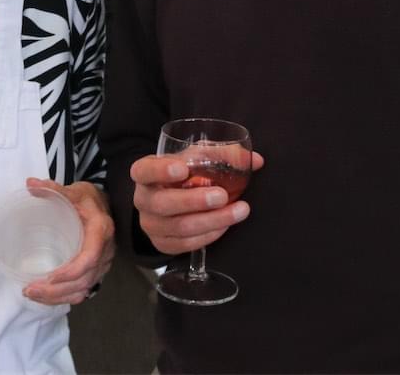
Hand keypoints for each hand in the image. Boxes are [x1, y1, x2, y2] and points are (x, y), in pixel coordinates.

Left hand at [22, 178, 114, 305]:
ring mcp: (102, 263)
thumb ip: (53, 189)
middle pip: (84, 280)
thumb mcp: (73, 190)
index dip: (70, 271)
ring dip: (58, 297)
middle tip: (30, 290)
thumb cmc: (87, 198)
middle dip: (57, 290)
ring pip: (83, 289)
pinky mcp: (96, 270)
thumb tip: (30, 184)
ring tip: (33, 294)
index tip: (49, 277)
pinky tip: (46, 296)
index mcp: (100, 230)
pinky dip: (65, 297)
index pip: (89, 258)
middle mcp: (105, 251)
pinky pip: (83, 290)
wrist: (103, 204)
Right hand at [131, 150, 263, 255]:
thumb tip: (256, 160)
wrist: (169, 199)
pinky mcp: (163, 244)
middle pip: (164, 204)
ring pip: (180, 227)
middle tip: (222, 195)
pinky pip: (186, 244)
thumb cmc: (182, 174)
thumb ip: (221, 154)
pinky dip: (209, 235)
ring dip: (212, 220)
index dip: (160, 170)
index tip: (183, 168)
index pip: (144, 171)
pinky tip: (226, 224)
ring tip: (238, 211)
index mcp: (144, 173)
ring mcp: (151, 225)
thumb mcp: (194, 157)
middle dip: (195, 201)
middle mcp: (143, 200)